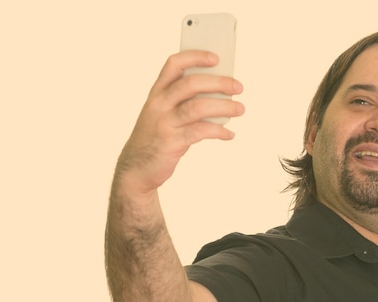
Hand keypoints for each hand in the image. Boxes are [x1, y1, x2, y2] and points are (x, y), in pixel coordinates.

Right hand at [116, 50, 244, 193]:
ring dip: (224, 107)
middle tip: (238, 87)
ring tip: (240, 109)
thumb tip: (221, 95)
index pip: (174, 64)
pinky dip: (218, 131)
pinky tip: (228, 134)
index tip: (216, 58)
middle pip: (191, 84)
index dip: (195, 57)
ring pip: (198, 107)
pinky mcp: (171, 142)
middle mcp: (158, 104)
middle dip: (218, 82)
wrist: (136, 169)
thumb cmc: (156, 137)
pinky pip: (200, 132)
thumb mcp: (163, 114)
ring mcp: (164, 123)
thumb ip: (184, 102)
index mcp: (157, 92)